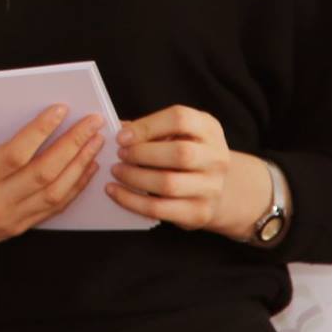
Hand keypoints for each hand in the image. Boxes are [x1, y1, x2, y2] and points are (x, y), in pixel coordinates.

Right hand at [0, 104, 104, 277]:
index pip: (15, 155)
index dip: (40, 131)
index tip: (60, 110)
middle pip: (44, 173)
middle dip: (73, 145)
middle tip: (94, 122)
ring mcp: (8, 220)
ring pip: (55, 193)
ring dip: (80, 166)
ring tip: (97, 142)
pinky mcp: (15, 229)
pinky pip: (52, 209)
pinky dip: (74, 189)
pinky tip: (85, 170)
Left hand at [105, 104, 270, 238]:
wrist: (212, 187)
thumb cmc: (182, 152)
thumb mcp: (174, 133)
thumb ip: (149, 129)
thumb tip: (117, 130)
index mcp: (208, 128)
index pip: (180, 119)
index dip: (147, 126)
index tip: (122, 136)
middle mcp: (216, 157)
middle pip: (180, 153)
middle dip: (142, 154)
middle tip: (119, 154)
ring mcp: (211, 187)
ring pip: (169, 183)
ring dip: (135, 177)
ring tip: (116, 171)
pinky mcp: (200, 212)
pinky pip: (160, 209)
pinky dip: (132, 201)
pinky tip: (116, 192)